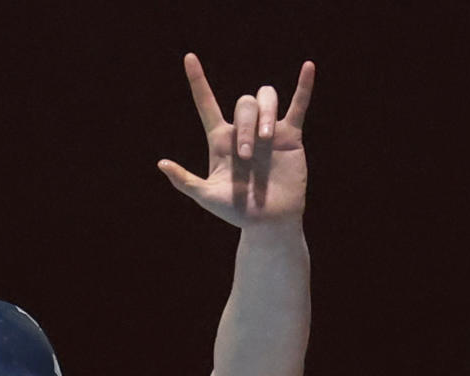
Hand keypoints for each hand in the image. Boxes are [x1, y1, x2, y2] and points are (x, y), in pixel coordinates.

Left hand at [159, 54, 314, 226]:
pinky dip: (303, 87)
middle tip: (248, 156)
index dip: (198, 81)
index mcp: (220, 140)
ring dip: (266, 115)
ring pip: (266, 99)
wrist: (267, 222)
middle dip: (245, 126)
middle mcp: (244, 131)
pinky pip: (298, 105)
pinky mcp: (290, 136)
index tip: (188, 58)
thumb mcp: (207, 196)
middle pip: (243, 104)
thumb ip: (185, 180)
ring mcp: (268, 131)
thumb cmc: (236, 212)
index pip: (206, 104)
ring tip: (268, 139)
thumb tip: (161, 164)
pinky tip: (308, 68)